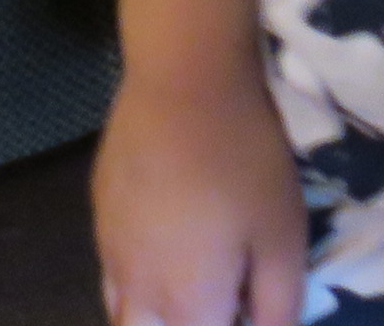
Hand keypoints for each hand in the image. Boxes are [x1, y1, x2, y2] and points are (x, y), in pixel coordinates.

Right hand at [95, 66, 302, 325]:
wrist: (183, 81)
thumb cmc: (243, 161)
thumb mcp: (284, 236)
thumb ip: (277, 304)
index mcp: (187, 306)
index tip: (248, 305)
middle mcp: (137, 292)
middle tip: (221, 299)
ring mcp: (109, 251)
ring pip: (121, 312)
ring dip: (154, 314)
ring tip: (192, 283)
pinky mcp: (99, 211)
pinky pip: (111, 269)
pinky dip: (134, 278)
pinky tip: (163, 240)